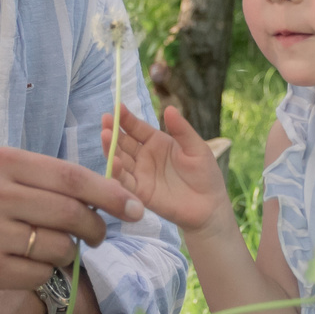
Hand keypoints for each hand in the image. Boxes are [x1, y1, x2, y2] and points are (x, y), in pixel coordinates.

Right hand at [0, 147, 145, 310]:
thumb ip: (45, 182)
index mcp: (1, 162)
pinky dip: (43, 273)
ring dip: (67, 254)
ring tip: (51, 250)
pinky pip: (39, 274)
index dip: (110, 193)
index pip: (70, 176)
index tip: (135, 207)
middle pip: (69, 213)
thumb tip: (110, 194)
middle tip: (99, 236)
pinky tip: (24, 267)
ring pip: (58, 246)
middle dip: (95, 228)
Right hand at [104, 105, 234, 236]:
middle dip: (113, 130)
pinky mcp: (139, 192)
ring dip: (111, 148)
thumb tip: (169, 108)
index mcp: (156, 142)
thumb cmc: (205, 174)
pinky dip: (117, 172)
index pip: (136, 127)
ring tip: (105, 136)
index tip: (117, 107)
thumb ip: (182, 130)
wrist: (209, 206)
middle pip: (123, 142)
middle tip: (105, 120)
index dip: (126, 118)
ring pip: (120, 159)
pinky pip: (125, 182)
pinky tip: (113, 162)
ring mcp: (140, 174)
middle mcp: (144, 156)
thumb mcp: (196, 148)